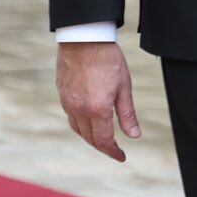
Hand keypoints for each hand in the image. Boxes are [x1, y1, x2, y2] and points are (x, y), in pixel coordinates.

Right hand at [57, 41, 139, 161]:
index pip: (104, 140)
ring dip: (91, 138)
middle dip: (103, 147)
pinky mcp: (62, 96)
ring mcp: (68, 103)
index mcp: (98, 109)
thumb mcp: (124, 86)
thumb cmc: (108, 60)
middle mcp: (80, 110)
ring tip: (103, 140)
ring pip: (78, 130)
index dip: (113, 151)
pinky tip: (89, 123)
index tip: (122, 157)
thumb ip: (127, 113)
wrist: (84, 40)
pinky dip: (81, 126)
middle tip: (115, 150)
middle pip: (90, 138)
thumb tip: (134, 136)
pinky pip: (71, 118)